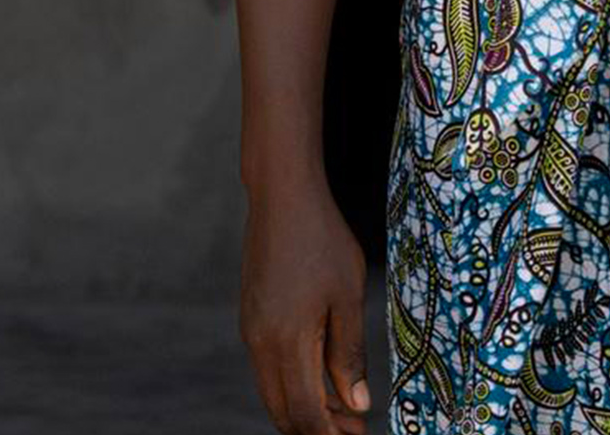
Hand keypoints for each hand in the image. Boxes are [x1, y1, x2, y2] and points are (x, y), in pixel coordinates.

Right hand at [240, 187, 370, 434]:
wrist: (282, 198)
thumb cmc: (322, 240)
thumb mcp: (348, 296)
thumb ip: (349, 354)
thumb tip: (358, 405)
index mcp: (286, 341)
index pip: (305, 413)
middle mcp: (260, 343)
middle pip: (283, 412)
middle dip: (318, 429)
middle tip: (356, 428)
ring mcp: (252, 332)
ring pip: (273, 393)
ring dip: (306, 408)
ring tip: (346, 409)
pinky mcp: (252, 320)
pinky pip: (269, 369)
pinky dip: (294, 385)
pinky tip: (323, 376)